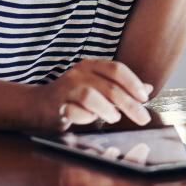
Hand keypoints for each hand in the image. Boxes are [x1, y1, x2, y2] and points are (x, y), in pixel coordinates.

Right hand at [32, 58, 153, 132]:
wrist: (37, 105)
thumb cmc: (73, 96)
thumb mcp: (99, 87)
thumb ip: (121, 87)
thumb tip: (148, 88)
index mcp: (90, 65)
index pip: (116, 69)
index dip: (133, 83)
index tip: (145, 97)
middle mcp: (78, 73)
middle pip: (109, 86)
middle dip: (130, 104)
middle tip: (142, 118)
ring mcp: (66, 88)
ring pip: (91, 96)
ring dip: (107, 109)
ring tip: (114, 117)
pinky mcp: (56, 105)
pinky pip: (73, 112)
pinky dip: (85, 118)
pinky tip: (90, 120)